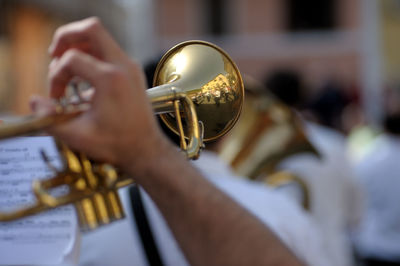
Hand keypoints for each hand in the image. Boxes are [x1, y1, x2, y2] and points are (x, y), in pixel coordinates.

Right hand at [31, 18, 170, 174]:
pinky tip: (83, 77)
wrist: (145, 149)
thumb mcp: (78, 136)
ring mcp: (130, 67)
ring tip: (66, 66)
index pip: (72, 59)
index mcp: (110, 79)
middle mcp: (123, 66)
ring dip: (79, 46)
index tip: (57, 98)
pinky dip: (92, 55)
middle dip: (67, 37)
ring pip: (101, 38)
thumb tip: (36, 102)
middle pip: (91, 29)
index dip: (56, 76)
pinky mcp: (133, 72)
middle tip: (54, 55)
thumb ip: (51, 119)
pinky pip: (109, 51)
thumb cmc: (117, 144)